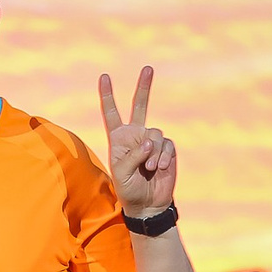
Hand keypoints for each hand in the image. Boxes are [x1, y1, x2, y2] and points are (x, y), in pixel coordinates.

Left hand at [98, 67, 176, 214]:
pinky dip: (163, 157)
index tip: (104, 77)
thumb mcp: (121, 173)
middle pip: (139, 106)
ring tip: (150, 169)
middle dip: (144, 87)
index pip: (111, 113)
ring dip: (153, 153)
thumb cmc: (129, 189)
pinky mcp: (166, 149)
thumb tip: (149, 141)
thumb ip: (133, 155)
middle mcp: (135, 135)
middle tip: (148, 68)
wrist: (148, 203)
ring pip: (155, 133)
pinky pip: (166, 145)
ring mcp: (152, 141)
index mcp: (118, 138)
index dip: (107, 95)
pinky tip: (160, 169)